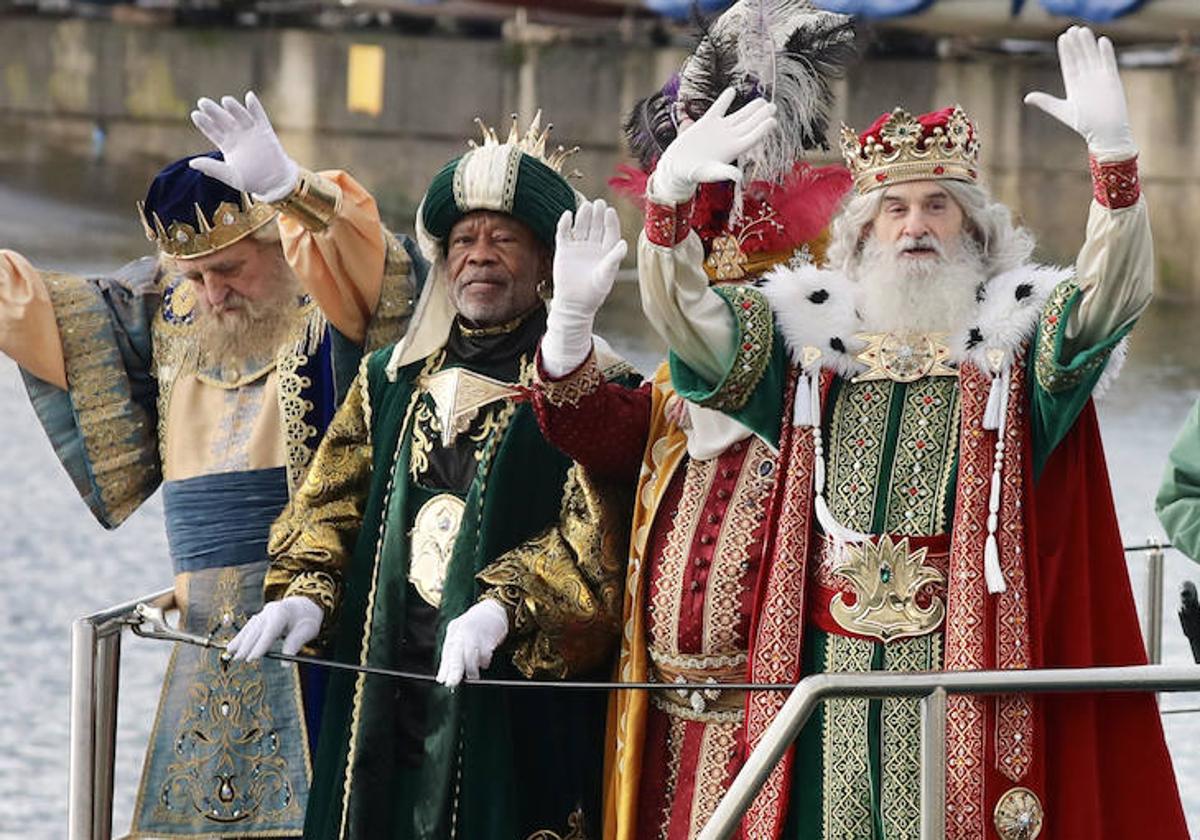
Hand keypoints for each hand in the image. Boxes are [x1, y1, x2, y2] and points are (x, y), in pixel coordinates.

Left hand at [189, 91, 300, 201]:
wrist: (275, 182)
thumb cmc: (252, 180)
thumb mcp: (230, 175)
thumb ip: (212, 168)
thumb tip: (191, 163)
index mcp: (227, 144)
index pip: (213, 131)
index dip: (204, 123)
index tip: (195, 114)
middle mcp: (237, 135)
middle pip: (223, 120)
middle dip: (213, 111)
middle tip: (202, 102)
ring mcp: (251, 131)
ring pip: (240, 116)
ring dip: (233, 108)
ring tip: (226, 101)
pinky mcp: (265, 131)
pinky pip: (260, 116)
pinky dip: (255, 107)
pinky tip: (249, 97)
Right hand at [225, 596, 322, 661]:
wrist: (304, 606)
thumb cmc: (307, 619)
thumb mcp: (307, 630)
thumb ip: (294, 644)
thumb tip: (285, 664)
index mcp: (283, 612)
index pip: (270, 630)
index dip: (260, 645)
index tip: (253, 658)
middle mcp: (270, 611)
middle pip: (257, 629)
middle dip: (247, 645)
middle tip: (239, 659)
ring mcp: (264, 613)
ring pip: (250, 628)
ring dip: (240, 640)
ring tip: (230, 652)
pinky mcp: (260, 617)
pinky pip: (249, 628)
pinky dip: (240, 637)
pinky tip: (232, 646)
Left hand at [435, 599, 508, 687]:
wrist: (494, 608)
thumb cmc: (474, 627)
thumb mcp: (460, 636)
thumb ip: (451, 656)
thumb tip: (441, 678)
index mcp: (453, 631)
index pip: (447, 652)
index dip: (445, 668)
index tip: (443, 681)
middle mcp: (463, 631)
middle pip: (456, 653)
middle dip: (454, 670)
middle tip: (452, 683)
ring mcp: (476, 633)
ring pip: (471, 656)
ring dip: (471, 669)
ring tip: (473, 676)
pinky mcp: (490, 636)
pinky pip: (485, 653)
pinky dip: (484, 661)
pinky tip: (484, 663)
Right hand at [552, 200, 627, 320]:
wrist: (574, 304)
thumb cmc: (594, 292)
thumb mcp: (606, 276)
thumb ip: (613, 259)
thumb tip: (623, 243)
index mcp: (606, 251)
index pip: (610, 232)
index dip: (610, 221)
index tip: (609, 211)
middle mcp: (593, 247)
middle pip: (595, 226)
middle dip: (597, 215)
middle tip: (598, 203)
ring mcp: (578, 247)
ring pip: (581, 227)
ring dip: (583, 216)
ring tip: (585, 206)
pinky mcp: (564, 250)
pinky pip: (564, 233)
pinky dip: (565, 224)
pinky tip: (568, 215)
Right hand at [651, 88, 777, 202]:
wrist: (677, 166)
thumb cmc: (694, 173)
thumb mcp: (710, 173)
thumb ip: (725, 173)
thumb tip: (738, 177)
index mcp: (733, 150)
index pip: (752, 137)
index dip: (763, 129)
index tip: (773, 121)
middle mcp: (729, 138)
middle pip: (749, 124)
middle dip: (761, 115)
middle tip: (773, 106)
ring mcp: (719, 129)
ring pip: (738, 116)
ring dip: (750, 108)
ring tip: (762, 100)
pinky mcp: (706, 123)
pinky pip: (718, 108)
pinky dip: (724, 100)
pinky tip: (732, 90)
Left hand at [1024, 26, 1134, 156]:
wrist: (1105, 132)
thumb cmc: (1083, 124)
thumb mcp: (1061, 110)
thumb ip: (1045, 102)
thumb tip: (1026, 98)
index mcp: (1074, 85)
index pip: (1069, 64)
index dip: (1066, 51)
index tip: (1062, 37)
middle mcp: (1087, 79)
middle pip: (1080, 57)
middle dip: (1076, 44)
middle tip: (1071, 29)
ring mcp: (1099, 78)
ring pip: (1093, 57)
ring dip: (1088, 44)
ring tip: (1083, 30)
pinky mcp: (1112, 80)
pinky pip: (1109, 63)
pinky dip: (1106, 53)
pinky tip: (1102, 41)